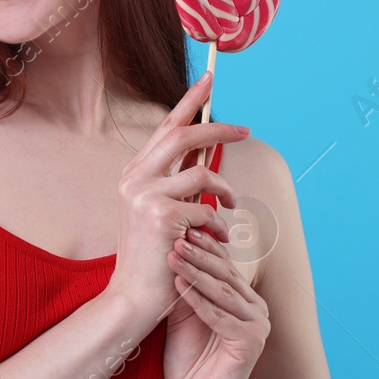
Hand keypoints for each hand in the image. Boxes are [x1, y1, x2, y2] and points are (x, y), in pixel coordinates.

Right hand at [103, 71, 248, 327]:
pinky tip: (213, 242)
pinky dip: (218, 225)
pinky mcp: (161, 216)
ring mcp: (145, 195)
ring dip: (226, 190)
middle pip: (182, 135)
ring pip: (202, 173)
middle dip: (218, 128)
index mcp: (133, 174)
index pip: (164, 127)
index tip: (210, 79)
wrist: (133, 298)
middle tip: (246, 129)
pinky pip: (207, 208)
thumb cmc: (154, 257)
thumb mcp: (159, 212)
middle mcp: (134, 178)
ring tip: (231, 207)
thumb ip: (177, 184)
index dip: (189, 101)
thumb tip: (205, 159)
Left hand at [162, 226, 269, 378]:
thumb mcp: (185, 310)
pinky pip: (220, 317)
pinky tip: (179, 285)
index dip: (203, 246)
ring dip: (195, 272)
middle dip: (198, 255)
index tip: (181, 227)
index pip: (224, 265)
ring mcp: (258, 326)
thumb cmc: (186, 357)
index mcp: (246, 299)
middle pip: (224, 275)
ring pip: (222, 292)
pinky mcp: (251, 343)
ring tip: (173, 255)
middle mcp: (258, 310)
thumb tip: (175, 241)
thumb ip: (188, 281)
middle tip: (176, 237)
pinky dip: (198, 301)